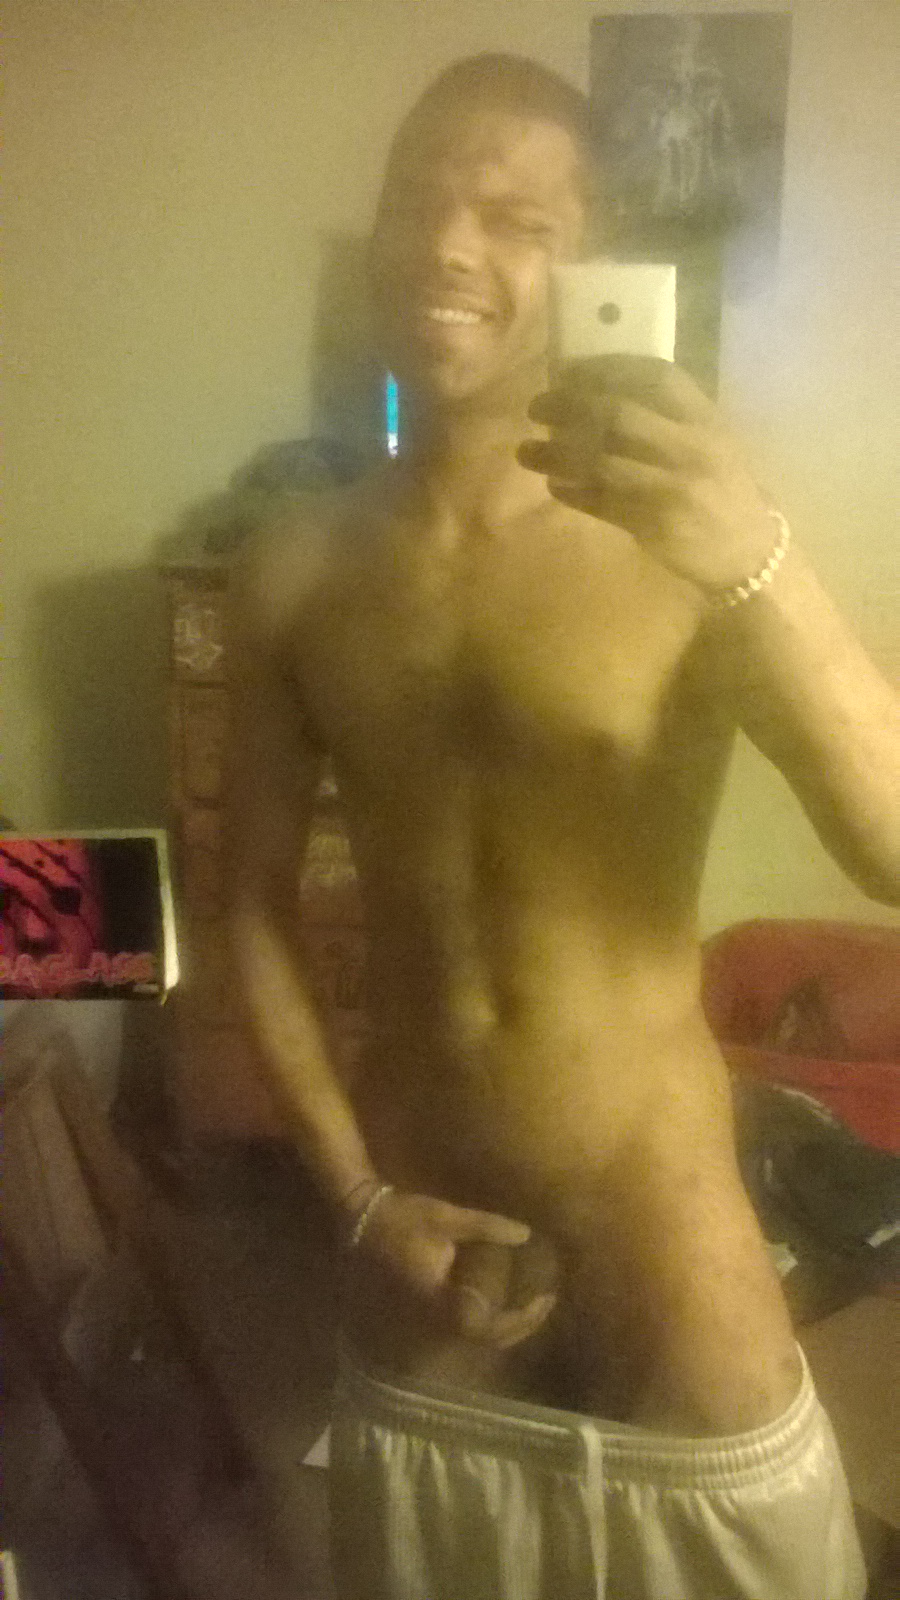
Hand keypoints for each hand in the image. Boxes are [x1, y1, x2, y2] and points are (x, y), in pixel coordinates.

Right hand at [355, 1189, 557, 1348]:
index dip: (519, 1319)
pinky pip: (460, 1331)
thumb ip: (486, 1227)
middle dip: (519, 1326)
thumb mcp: (445, 1216)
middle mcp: (430, 1321)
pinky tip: (500, 1306)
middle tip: (545, 1303)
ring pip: (472, 1341)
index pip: (485, 1325)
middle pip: (483, 1341)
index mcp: (437, 1300)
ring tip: (529, 1307)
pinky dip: (485, 1324)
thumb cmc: (401, 1218)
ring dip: (503, 1329)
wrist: (360, 1223)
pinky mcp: (421, 1318)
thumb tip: (525, 1234)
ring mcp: (423, 1324)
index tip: (543, 1300)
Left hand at [517, 355, 780, 593]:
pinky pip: (602, 503)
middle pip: (618, 414)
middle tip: (536, 406)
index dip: (608, 368)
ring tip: (526, 450)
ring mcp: (673, 487)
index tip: (571, 369)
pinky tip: (553, 485)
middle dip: (568, 406)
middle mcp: (691, 448)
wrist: (751, 552)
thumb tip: (600, 394)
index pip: (656, 377)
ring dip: (556, 454)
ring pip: (601, 461)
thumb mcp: (712, 443)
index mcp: (706, 420)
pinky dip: (572, 492)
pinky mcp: (656, 524)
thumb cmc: (724, 491)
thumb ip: (669, 418)